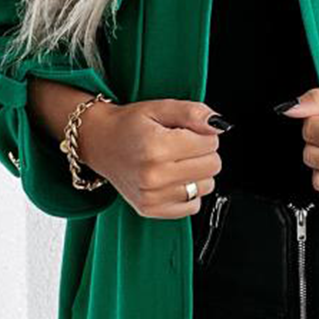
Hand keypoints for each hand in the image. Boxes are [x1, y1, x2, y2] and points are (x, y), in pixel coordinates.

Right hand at [77, 97, 229, 218]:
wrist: (99, 143)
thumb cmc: (129, 125)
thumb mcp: (160, 108)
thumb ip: (193, 112)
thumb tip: (219, 125)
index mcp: (156, 147)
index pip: (211, 144)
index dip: (203, 134)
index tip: (186, 132)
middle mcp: (153, 175)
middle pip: (212, 166)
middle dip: (202, 153)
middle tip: (180, 146)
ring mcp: (152, 196)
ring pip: (206, 186)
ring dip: (196, 173)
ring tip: (174, 162)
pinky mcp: (150, 210)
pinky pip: (193, 206)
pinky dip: (188, 193)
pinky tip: (171, 179)